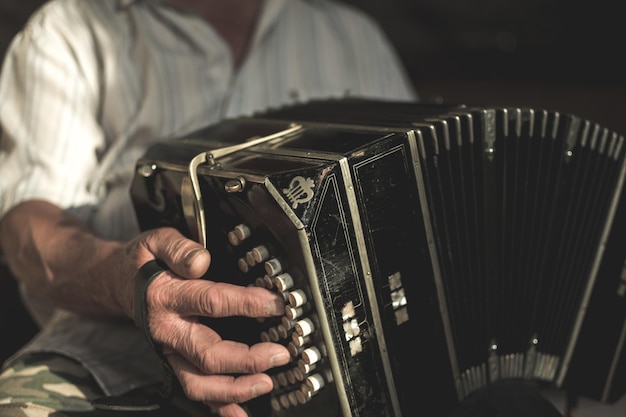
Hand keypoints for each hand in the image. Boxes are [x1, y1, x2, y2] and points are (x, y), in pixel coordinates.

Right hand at [125, 227, 289, 416]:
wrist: (115, 283)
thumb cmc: (143, 263)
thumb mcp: (157, 241)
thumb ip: (180, 249)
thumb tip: (202, 262)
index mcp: (166, 297)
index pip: (212, 301)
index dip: (247, 303)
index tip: (276, 304)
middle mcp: (168, 330)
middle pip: (208, 354)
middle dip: (247, 359)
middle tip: (279, 354)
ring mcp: (170, 351)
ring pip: (198, 382)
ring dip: (234, 389)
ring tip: (265, 383)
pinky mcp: (174, 361)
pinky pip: (194, 390)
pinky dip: (217, 406)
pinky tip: (238, 413)